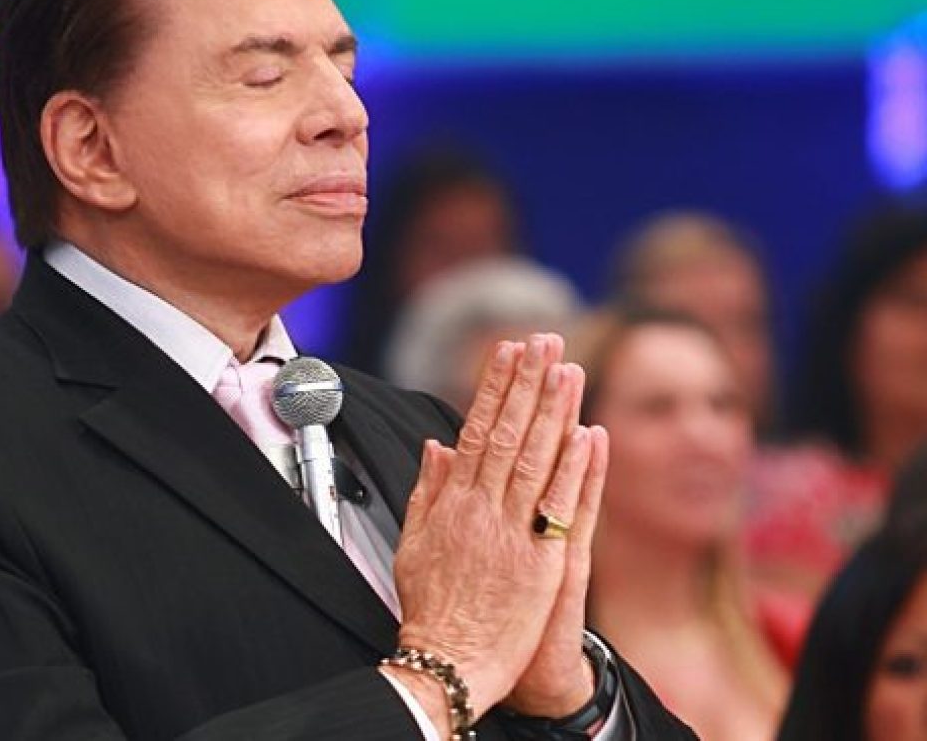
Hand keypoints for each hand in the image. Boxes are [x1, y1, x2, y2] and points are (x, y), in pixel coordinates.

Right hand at [389, 335, 593, 722]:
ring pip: (536, 460)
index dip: (495, 386)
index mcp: (453, 502)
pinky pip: (562, 508)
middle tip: (543, 340)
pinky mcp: (541, 563)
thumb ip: (428, 489)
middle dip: (527, 383)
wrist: (448, 663)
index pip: (477, 429)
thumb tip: (438, 444)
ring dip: (553, 412)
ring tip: (567, 369)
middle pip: (509, 434)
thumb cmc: (431, 607)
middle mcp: (483, 510)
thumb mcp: (415, 542)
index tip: (508, 350)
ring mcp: (513, 534)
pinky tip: (589, 433)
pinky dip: (576, 469)